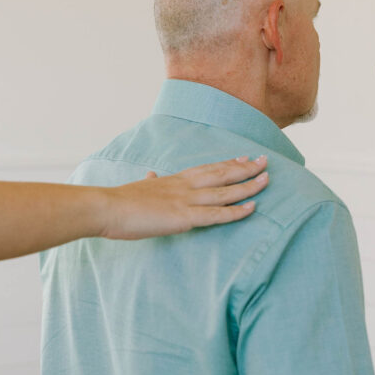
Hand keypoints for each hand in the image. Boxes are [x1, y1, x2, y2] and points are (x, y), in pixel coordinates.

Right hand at [99, 155, 268, 238]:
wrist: (107, 207)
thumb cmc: (120, 201)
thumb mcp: (140, 186)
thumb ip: (150, 181)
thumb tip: (151, 174)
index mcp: (174, 179)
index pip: (208, 168)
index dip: (228, 163)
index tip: (244, 157)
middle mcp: (185, 185)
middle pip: (222, 174)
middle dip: (245, 168)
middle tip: (265, 161)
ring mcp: (186, 200)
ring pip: (225, 192)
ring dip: (248, 185)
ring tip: (267, 179)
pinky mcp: (184, 217)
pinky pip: (216, 215)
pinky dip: (236, 211)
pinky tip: (252, 208)